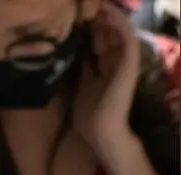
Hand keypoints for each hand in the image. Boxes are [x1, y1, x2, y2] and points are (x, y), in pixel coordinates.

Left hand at [74, 1, 140, 157]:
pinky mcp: (129, 65)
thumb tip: (76, 56)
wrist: (99, 131)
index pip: (100, 44)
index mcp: (105, 70)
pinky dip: (120, 26)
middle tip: (88, 8)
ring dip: (110, 19)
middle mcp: (116, 64)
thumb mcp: (82, 88)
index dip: (92, 31)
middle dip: (99, 22)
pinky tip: (110, 15)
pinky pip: (127, 40)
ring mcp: (124, 64)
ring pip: (119, 34)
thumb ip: (83, 72)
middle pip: (109, 37)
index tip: (79, 20)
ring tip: (100, 6)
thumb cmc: (89, 116)